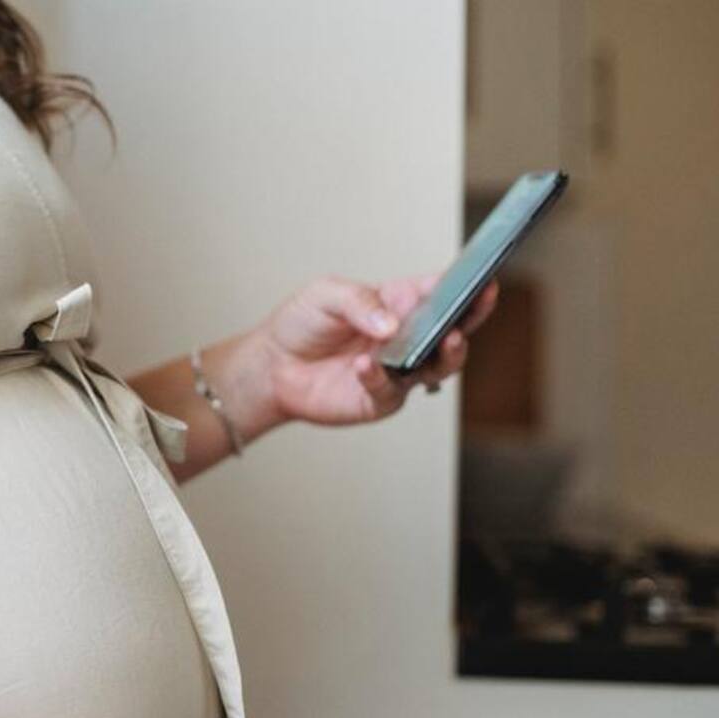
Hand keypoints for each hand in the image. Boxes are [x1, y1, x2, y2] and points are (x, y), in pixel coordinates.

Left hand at [257, 272, 498, 425]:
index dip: (466, 286)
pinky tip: (363, 365)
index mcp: (399, 304)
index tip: (484, 278)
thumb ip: (359, 300)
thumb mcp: (326, 294)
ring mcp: (397, 371)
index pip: (441, 293)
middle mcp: (406, 338)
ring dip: (446, 354)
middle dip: (472, 317)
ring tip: (446, 339)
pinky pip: (388, 390)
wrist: (271, 366)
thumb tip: (392, 322)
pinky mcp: (378, 399)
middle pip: (453, 330)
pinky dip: (378, 376)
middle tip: (478, 304)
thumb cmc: (302, 324)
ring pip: (438, 367)